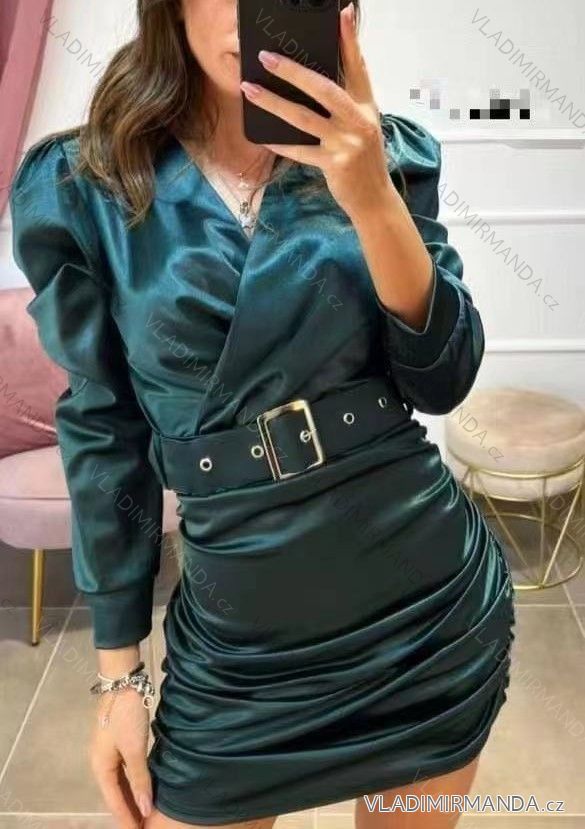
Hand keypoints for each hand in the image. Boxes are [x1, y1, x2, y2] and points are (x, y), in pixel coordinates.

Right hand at [89, 687, 152, 827]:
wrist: (122, 682)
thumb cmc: (126, 717)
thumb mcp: (135, 749)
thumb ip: (140, 779)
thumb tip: (145, 809)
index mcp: (100, 767)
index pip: (114, 801)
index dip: (126, 818)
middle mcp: (100, 762)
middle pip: (115, 793)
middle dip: (128, 811)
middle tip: (143, 826)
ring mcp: (108, 751)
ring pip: (120, 782)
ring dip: (131, 797)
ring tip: (144, 812)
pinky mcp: (118, 741)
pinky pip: (124, 770)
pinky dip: (133, 781)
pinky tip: (142, 787)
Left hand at [240, 1, 393, 221]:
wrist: (374, 198)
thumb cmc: (363, 160)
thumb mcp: (362, 127)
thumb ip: (346, 104)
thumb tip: (315, 82)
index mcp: (366, 107)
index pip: (358, 67)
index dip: (349, 41)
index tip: (341, 15)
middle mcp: (359, 121)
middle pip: (323, 88)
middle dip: (293, 71)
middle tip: (267, 57)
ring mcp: (346, 143)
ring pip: (304, 117)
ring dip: (274, 102)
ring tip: (250, 89)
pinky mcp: (334, 164)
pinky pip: (300, 150)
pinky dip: (281, 143)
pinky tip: (265, 137)